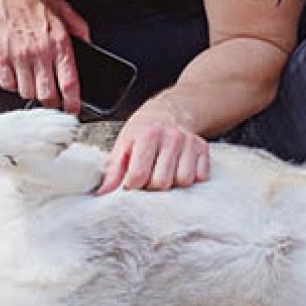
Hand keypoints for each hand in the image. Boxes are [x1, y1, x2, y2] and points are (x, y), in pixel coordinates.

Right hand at [0, 0, 90, 114]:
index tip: (73, 111)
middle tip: (51, 99)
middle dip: (51, 102)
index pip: (69, 82)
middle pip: (47, 95)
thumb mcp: (62, 7)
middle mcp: (40, 52)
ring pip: (27, 92)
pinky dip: (12, 84)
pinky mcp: (0, 56)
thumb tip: (89, 42)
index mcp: (59, 41)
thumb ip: (78, 26)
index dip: (73, 102)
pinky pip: (7, 84)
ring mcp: (19, 56)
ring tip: (32, 81)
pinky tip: (16, 74)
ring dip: (30, 91)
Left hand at [96, 100, 210, 193]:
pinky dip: (190, 177)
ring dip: (173, 183)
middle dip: (152, 185)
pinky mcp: (203, 148)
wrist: (166, 113)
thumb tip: (103, 192)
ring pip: (184, 181)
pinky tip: (179, 168)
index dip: (132, 185)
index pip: (139, 175)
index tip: (131, 182)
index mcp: (147, 135)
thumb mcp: (123, 145)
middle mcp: (171, 137)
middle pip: (162, 182)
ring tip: (164, 173)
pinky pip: (200, 176)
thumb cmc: (142, 131)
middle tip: (148, 177)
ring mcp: (189, 142)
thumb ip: (113, 171)